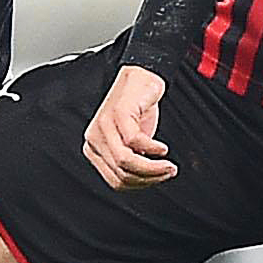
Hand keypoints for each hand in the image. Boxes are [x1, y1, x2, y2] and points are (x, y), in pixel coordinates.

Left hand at [84, 64, 175, 189]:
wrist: (141, 78)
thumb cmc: (136, 110)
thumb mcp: (131, 141)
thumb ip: (131, 161)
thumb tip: (146, 181)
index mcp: (95, 149)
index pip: (115, 181)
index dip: (141, 184)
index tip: (158, 179)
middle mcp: (95, 138)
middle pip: (122, 174)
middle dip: (150, 177)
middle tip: (168, 172)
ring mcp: (104, 125)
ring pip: (126, 161)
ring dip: (153, 167)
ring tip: (168, 164)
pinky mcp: (118, 113)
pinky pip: (135, 141)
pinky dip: (153, 148)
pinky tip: (162, 147)